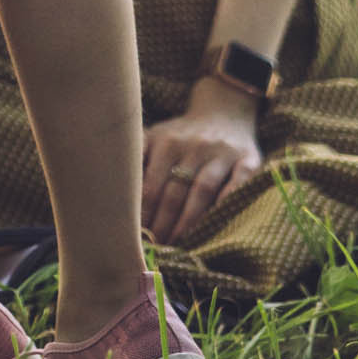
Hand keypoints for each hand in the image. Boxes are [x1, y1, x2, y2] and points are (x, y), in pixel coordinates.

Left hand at [140, 84, 265, 244]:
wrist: (225, 109)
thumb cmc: (182, 135)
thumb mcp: (156, 137)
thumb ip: (136, 160)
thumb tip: (110, 197)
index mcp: (166, 140)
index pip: (150, 184)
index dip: (142, 213)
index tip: (134, 237)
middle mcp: (192, 144)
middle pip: (174, 191)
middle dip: (163, 223)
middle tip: (155, 248)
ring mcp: (221, 151)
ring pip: (202, 190)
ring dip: (189, 220)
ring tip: (178, 244)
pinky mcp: (247, 159)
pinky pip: (238, 182)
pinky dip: (228, 202)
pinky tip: (217, 224)